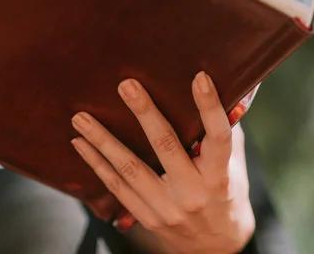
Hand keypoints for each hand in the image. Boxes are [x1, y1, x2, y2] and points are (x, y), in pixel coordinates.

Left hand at [71, 72, 254, 253]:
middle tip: (126, 85)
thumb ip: (225, 131)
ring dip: (102, 140)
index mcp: (218, 176)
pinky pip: (116, 187)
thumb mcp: (234, 165)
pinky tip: (80, 143)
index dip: (209, 106)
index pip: (218, 137)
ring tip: (80, 118)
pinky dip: (96, 163)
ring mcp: (166, 208)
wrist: (215, 247)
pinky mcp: (146, 217)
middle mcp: (192, 193)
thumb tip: (224, 89)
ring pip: (129, 169)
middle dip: (144, 113)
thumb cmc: (226, 194)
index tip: (199, 77)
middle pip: (166, 147)